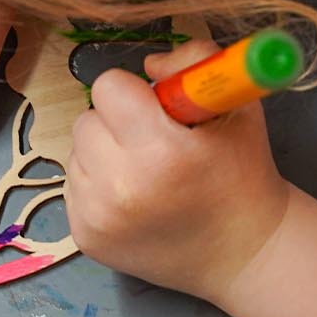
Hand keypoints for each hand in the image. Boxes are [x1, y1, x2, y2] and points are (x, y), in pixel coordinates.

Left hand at [66, 41, 294, 299]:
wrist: (241, 254)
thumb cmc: (242, 174)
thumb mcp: (236, 106)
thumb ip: (195, 62)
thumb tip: (148, 65)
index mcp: (161, 152)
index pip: (107, 88)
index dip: (133, 93)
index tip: (155, 111)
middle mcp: (121, 188)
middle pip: (87, 121)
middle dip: (117, 124)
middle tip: (152, 144)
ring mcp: (98, 218)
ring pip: (77, 154)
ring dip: (104, 155)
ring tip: (145, 174)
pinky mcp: (85, 238)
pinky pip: (74, 187)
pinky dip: (98, 186)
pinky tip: (133, 200)